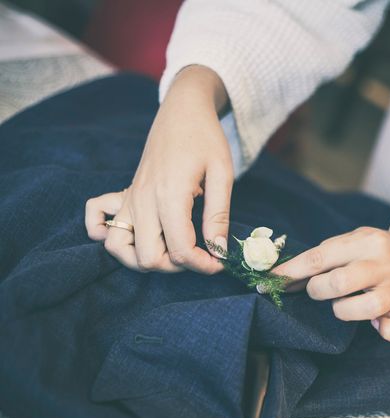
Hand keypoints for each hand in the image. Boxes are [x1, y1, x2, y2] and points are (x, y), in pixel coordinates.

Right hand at [85, 65, 231, 273]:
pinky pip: (98, 224)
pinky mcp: (124, 195)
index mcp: (170, 196)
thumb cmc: (206, 139)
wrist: (182, 110)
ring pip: (118, 249)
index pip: (180, 251)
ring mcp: (129, 198)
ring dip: (144, 259)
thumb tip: (219, 250)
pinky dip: (110, 237)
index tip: (220, 261)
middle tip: (199, 254)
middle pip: (147, 258)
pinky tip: (137, 236)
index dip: (204, 265)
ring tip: (172, 249)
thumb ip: (219, 215)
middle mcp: (142, 200)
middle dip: (177, 267)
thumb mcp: (223, 174)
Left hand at [271, 227, 389, 342]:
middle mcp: (382, 263)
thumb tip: (281, 278)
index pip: (319, 257)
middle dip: (318, 291)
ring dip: (343, 311)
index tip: (268, 283)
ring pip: (365, 309)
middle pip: (340, 282)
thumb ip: (322, 257)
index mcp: (365, 241)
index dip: (290, 272)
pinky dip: (385, 332)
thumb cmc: (371, 251)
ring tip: (342, 305)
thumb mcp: (350, 241)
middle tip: (318, 290)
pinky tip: (376, 325)